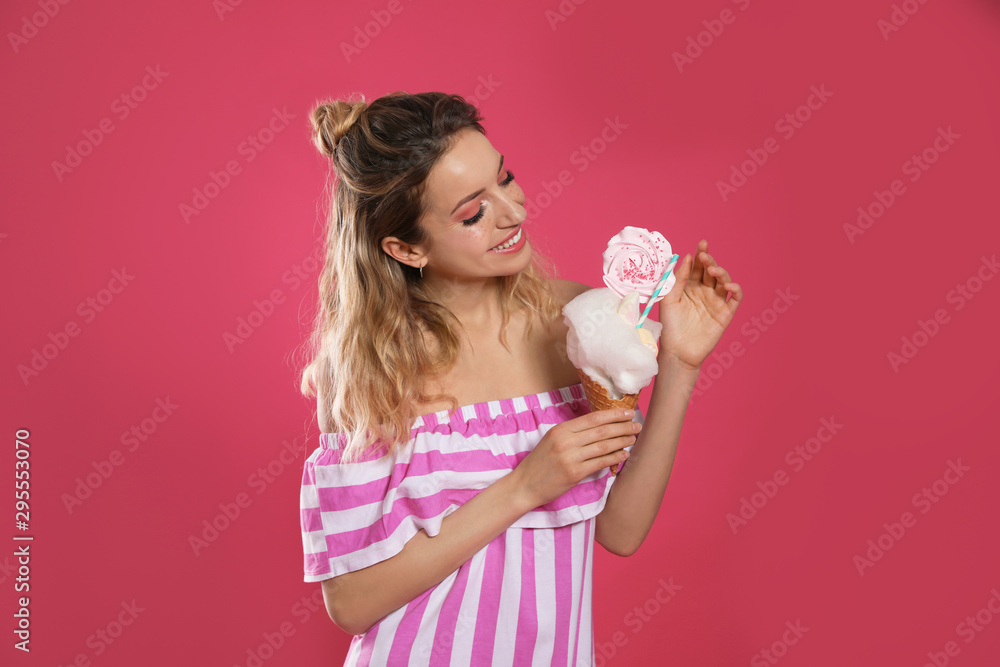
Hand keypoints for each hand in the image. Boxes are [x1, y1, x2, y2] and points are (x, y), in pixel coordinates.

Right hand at [512, 409, 639, 508]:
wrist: (524, 485)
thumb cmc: (540, 463)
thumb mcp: (552, 440)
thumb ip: (572, 433)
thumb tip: (599, 426)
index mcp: (561, 429)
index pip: (593, 418)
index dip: (613, 414)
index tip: (627, 412)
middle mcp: (566, 441)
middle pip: (601, 430)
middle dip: (622, 426)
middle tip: (637, 424)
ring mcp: (570, 457)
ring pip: (603, 446)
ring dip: (622, 441)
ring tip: (633, 438)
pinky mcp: (574, 473)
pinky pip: (600, 463)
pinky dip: (615, 457)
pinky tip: (624, 455)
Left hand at [658, 239, 742, 371]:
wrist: (677, 351)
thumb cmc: (670, 326)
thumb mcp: (669, 299)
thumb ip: (678, 279)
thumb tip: (687, 257)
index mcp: (690, 287)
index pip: (698, 267)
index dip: (701, 254)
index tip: (701, 244)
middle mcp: (705, 292)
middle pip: (711, 271)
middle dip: (710, 261)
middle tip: (705, 256)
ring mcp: (716, 302)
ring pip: (724, 281)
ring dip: (722, 272)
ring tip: (713, 270)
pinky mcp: (725, 313)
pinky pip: (735, 298)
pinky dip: (735, 288)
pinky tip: (728, 285)